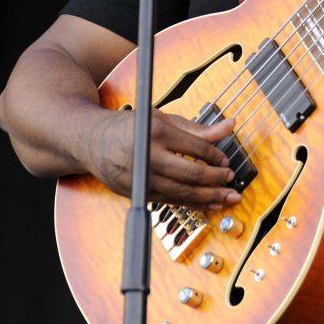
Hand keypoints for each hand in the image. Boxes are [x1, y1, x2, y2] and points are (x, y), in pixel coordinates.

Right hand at [84, 109, 241, 208]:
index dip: (215, 156)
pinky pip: (170, 201)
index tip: (226, 160)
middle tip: (231, 180)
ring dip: (208, 197)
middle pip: (190, 173)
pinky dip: (191, 204)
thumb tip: (230, 125)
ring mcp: (141, 178)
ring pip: (181, 192)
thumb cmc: (131, 127)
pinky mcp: (137, 192)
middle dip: (215, 179)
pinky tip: (208, 204)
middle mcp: (148, 157)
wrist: (92, 141)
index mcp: (157, 132)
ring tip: (227, 197)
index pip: (195, 147)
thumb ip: (197, 128)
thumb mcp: (163, 119)